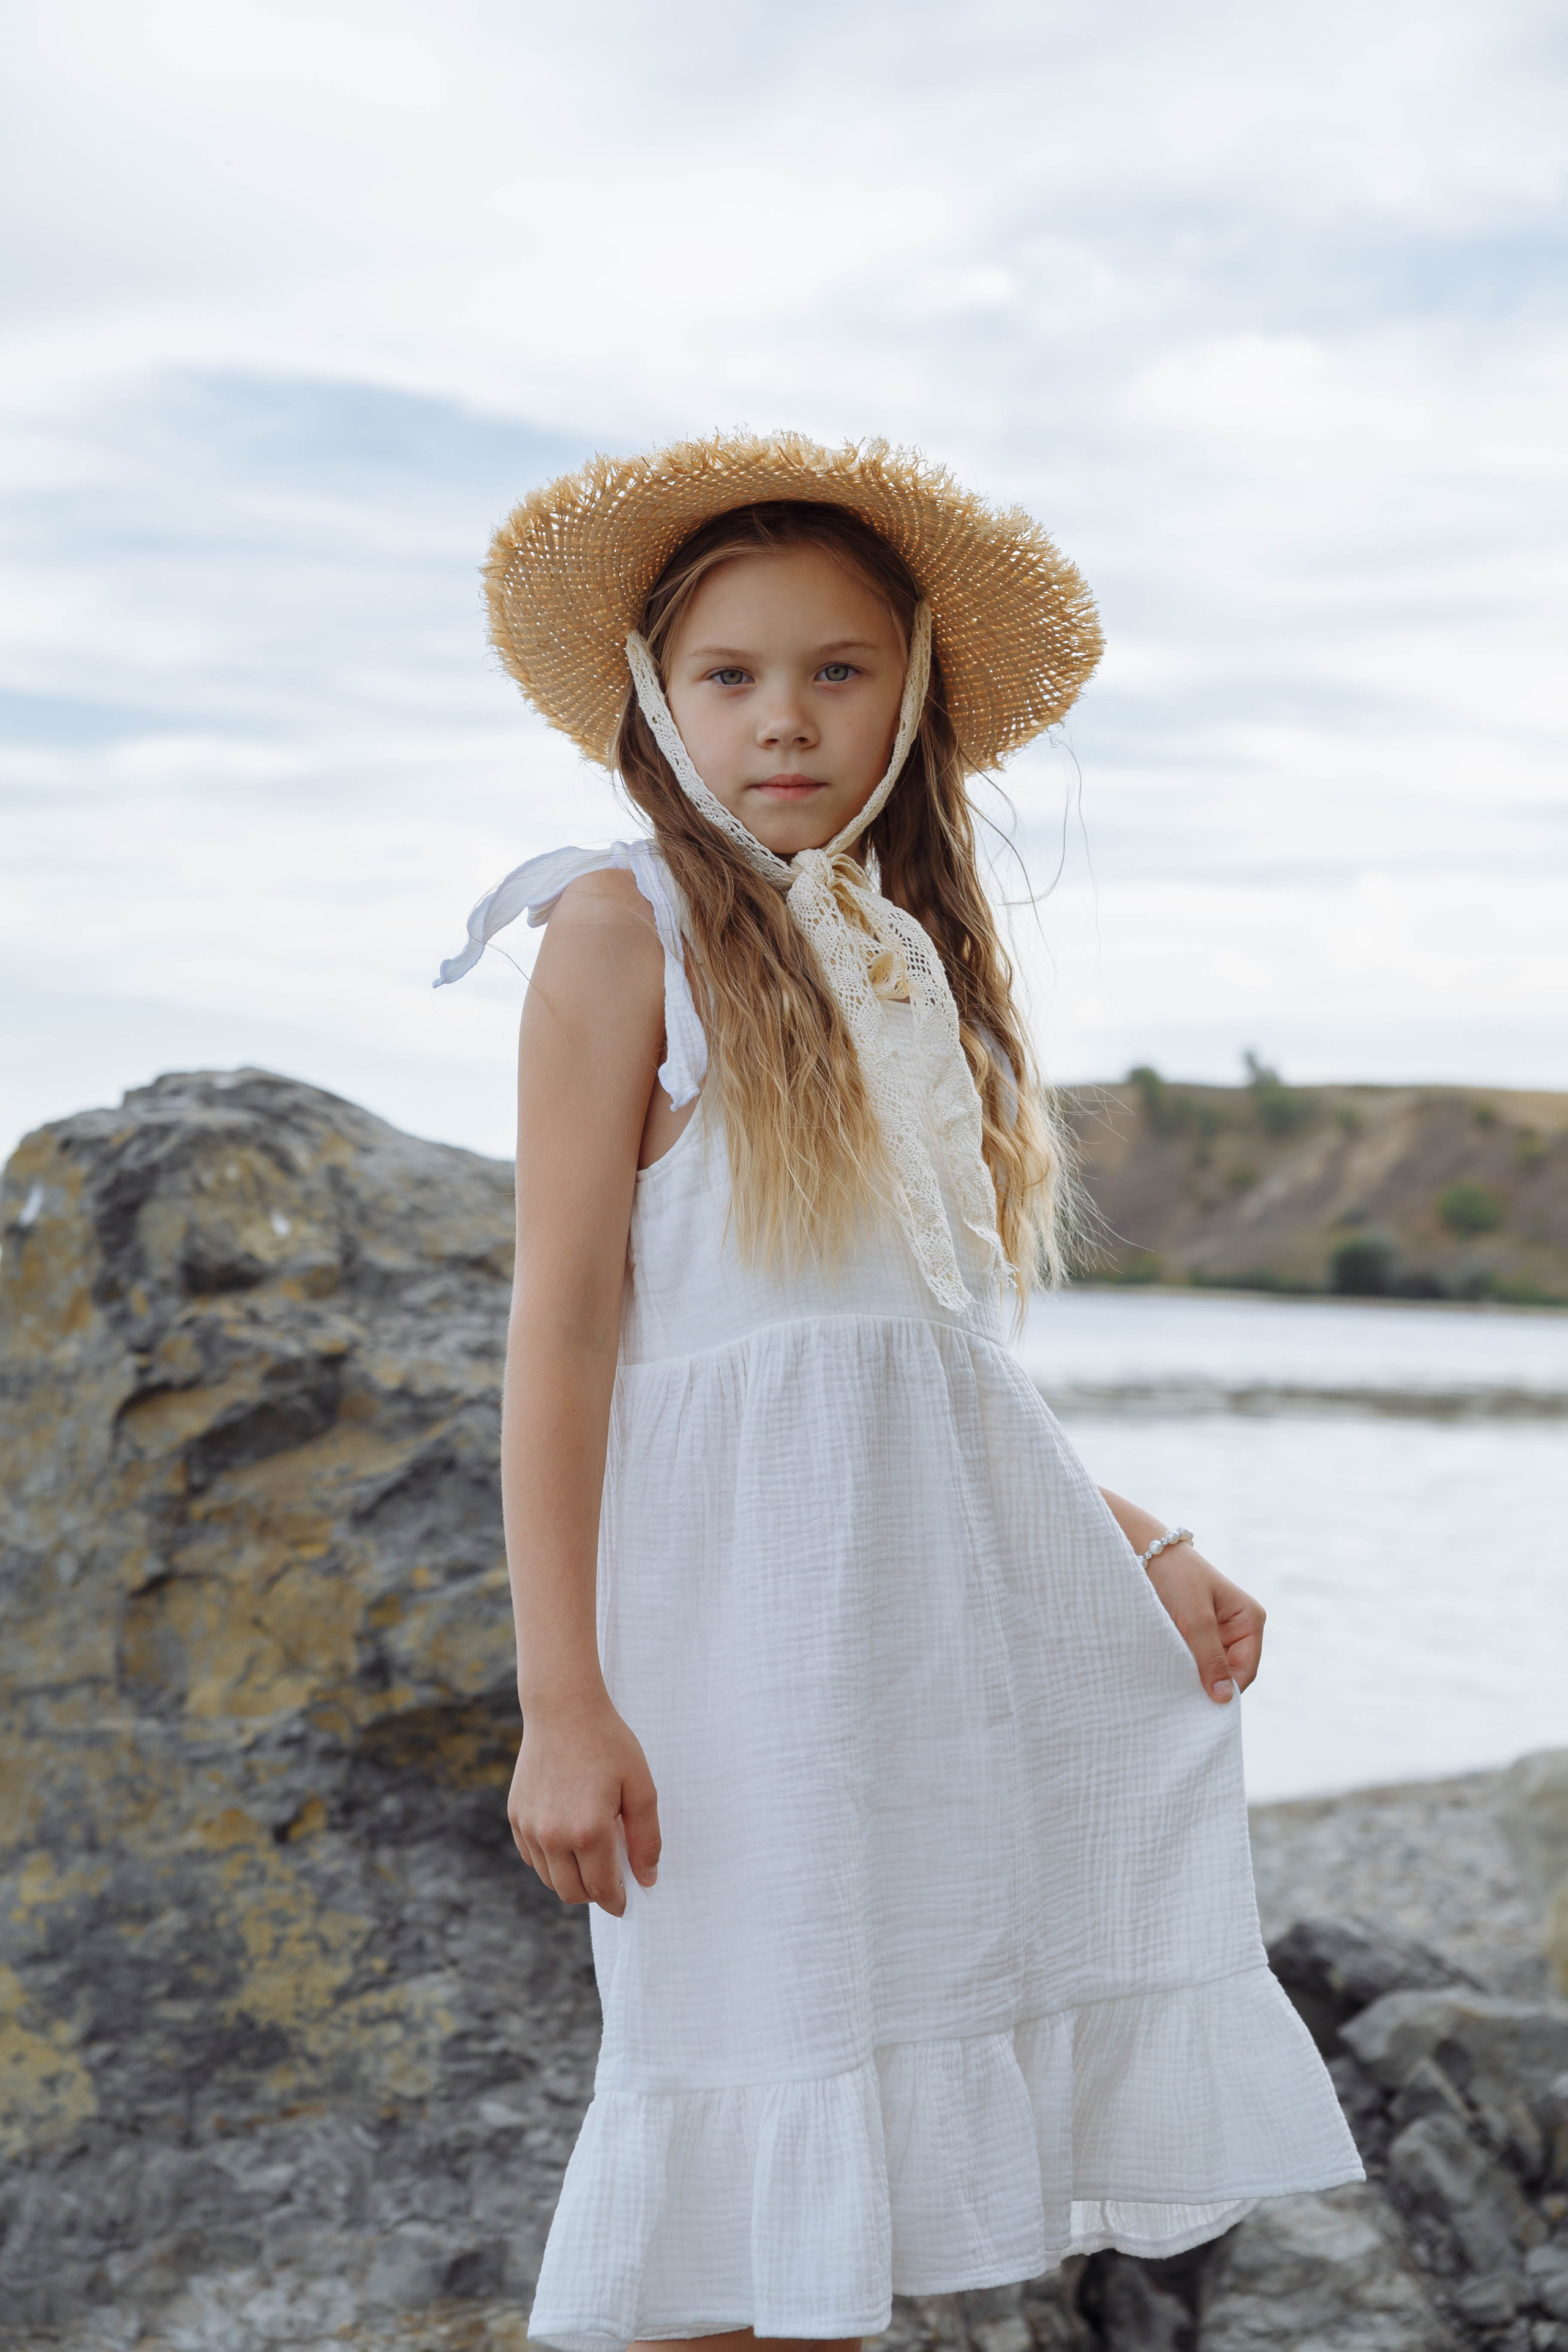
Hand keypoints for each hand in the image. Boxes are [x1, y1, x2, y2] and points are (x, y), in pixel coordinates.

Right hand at [507, 1690, 660, 1914]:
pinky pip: (533, 1857)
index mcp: (588, 1830)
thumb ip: (647, 1839)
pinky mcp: (515, 1816)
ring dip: (571, 1879)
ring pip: (550, 1879)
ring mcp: (530, 1827)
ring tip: (591, 1857)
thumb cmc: (609, 1744)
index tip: (624, 1902)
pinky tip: (568, 1840)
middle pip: (572, 1892)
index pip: (602, 1888)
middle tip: (611, 1880)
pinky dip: (551, 1860)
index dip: (616, 1901)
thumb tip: (647, 1880)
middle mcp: (553, 1835)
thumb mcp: (641, 1788)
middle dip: (594, 1894)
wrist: (563, 1709)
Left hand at [1142, 1544, 1264, 1703]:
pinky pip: (1195, 1659)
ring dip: (1193, 1674)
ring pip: (1210, 1668)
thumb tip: (1224, 1698)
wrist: (1143, 1549)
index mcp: (1250, 1619)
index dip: (1225, 1690)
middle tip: (1180, 1694)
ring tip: (1171, 1678)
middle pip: (1229, 1672)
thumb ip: (1210, 1658)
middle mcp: (1239, 1627)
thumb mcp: (1195, 1618)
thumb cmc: (1175, 1576)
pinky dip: (1182, 1665)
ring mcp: (1218, 1630)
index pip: (1246, 1671)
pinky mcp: (1196, 1631)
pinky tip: (1166, 1668)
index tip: (1198, 1704)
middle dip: (1207, 1682)